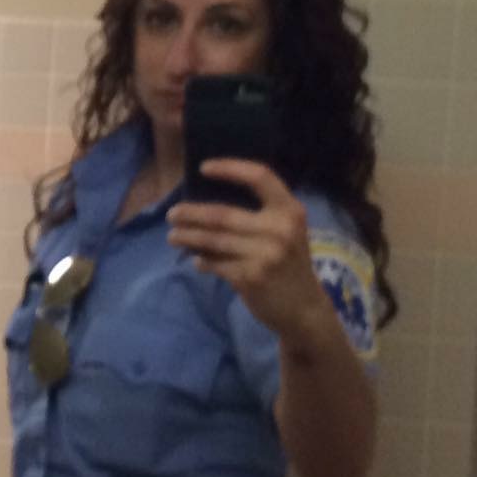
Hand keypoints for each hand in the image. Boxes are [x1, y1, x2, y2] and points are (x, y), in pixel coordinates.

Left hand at [167, 158, 331, 345]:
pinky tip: (196, 260)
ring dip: (188, 237)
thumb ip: (260, 217)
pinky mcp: (251, 278)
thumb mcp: (288, 233)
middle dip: (191, 214)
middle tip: (172, 215)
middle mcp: (279, 229)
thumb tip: (208, 207)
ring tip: (172, 236)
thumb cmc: (290, 265)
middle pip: (223, 215)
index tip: (203, 168)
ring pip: (214, 241)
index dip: (230, 168)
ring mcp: (265, 255)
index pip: (259, 177)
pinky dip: (203, 261)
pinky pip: (217, 264)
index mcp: (289, 211)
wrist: (304, 308)